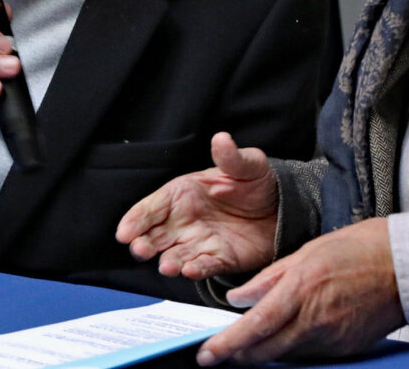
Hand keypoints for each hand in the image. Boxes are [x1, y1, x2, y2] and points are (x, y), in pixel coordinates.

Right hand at [117, 131, 277, 278]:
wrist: (283, 207)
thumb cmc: (258, 182)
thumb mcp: (248, 165)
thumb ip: (232, 156)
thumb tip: (221, 139)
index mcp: (183, 194)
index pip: (151, 207)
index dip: (135, 219)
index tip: (125, 232)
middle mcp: (184, 220)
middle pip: (155, 235)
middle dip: (144, 243)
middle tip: (140, 249)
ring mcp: (199, 242)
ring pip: (175, 254)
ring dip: (169, 261)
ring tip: (167, 265)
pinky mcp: (219, 259)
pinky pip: (203, 266)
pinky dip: (195, 270)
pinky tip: (189, 270)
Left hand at [195, 218, 403, 364]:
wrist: (408, 266)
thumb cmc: (362, 248)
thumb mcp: (309, 251)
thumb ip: (270, 277)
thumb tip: (239, 298)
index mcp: (302, 287)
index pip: (255, 326)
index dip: (227, 345)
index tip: (207, 355)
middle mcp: (315, 318)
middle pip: (266, 351)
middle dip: (240, 356)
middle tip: (221, 354)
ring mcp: (332, 337)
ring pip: (287, 355)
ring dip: (266, 351)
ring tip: (252, 341)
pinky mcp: (346, 348)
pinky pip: (311, 354)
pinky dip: (294, 348)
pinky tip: (289, 335)